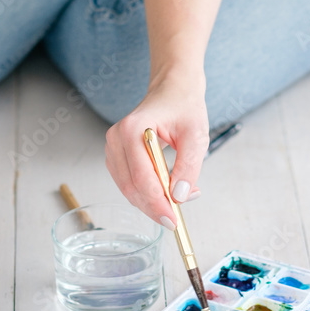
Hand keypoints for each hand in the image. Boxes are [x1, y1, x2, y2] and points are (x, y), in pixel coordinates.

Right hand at [105, 76, 207, 227]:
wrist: (174, 90)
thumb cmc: (184, 107)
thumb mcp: (196, 136)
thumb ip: (188, 166)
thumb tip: (179, 196)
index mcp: (133, 129)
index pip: (141, 177)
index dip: (157, 202)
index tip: (173, 220)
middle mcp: (116, 138)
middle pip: (131, 186)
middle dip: (154, 207)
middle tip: (176, 219)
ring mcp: (113, 147)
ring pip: (127, 188)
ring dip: (151, 201)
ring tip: (179, 197)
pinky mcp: (117, 155)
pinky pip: (128, 182)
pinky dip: (146, 193)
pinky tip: (167, 190)